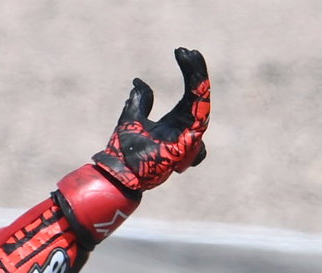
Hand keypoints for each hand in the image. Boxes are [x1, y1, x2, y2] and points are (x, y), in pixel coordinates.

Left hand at [91, 48, 210, 192]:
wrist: (119, 173)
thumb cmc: (125, 152)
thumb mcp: (131, 119)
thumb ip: (140, 102)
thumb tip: (139, 82)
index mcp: (176, 121)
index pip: (191, 91)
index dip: (189, 70)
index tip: (181, 51)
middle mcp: (186, 127)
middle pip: (200, 93)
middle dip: (196, 70)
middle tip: (188, 51)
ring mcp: (190, 136)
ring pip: (202, 102)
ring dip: (197, 78)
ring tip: (190, 58)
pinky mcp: (189, 143)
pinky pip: (200, 117)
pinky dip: (198, 98)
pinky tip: (192, 80)